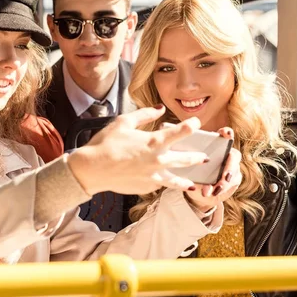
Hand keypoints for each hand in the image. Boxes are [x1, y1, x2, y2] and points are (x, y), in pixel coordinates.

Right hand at [67, 105, 210, 194]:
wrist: (92, 169)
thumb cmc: (105, 143)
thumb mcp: (123, 122)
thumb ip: (145, 114)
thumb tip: (159, 108)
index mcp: (154, 141)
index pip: (183, 131)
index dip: (192, 125)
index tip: (196, 123)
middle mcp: (158, 160)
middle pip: (187, 159)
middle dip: (197, 156)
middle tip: (204, 156)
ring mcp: (153, 176)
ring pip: (178, 180)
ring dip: (189, 179)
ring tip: (195, 181)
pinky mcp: (146, 187)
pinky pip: (161, 185)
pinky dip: (166, 184)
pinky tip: (168, 184)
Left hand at [184, 127, 241, 211]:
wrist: (198, 191)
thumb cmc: (192, 173)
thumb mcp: (189, 167)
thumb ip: (192, 163)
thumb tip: (188, 162)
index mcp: (215, 145)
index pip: (225, 135)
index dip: (227, 133)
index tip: (226, 134)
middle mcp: (226, 153)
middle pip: (234, 155)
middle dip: (230, 166)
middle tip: (225, 175)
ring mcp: (232, 166)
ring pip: (234, 171)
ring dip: (225, 181)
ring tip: (216, 188)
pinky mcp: (234, 178)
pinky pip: (233, 182)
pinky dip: (223, 188)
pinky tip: (214, 192)